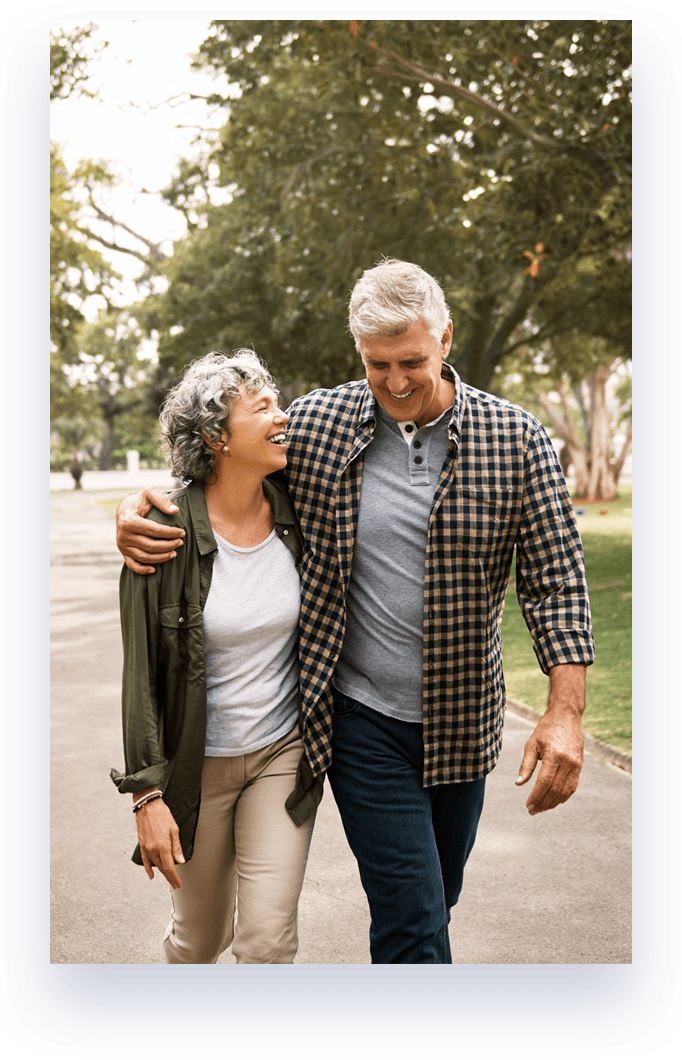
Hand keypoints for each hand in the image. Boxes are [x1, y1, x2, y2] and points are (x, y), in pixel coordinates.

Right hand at [116, 488, 184, 573]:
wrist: (125, 509)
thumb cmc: (140, 501)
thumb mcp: (149, 493)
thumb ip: (162, 500)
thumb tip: (175, 511)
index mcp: (129, 521)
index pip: (154, 531)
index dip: (170, 533)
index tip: (183, 533)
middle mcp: (124, 535)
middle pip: (150, 546)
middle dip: (168, 546)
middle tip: (181, 543)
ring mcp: (123, 545)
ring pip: (144, 557)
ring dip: (161, 558)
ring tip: (174, 553)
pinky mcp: (123, 552)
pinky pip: (132, 565)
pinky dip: (142, 570)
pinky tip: (154, 570)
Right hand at [135, 796, 184, 888]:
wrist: (147, 805)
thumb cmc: (163, 814)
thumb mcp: (174, 829)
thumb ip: (177, 847)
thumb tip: (180, 861)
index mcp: (163, 846)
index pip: (169, 867)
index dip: (174, 878)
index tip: (178, 885)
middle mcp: (153, 849)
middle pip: (162, 868)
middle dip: (169, 877)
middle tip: (175, 885)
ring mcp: (146, 848)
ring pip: (155, 865)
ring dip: (162, 873)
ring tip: (168, 878)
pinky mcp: (141, 845)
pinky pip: (145, 860)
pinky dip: (148, 869)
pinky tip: (151, 876)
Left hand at [515, 664, 585, 814]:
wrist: (566, 717)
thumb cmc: (546, 729)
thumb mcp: (532, 744)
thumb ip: (526, 765)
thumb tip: (518, 784)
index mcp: (554, 755)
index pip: (544, 782)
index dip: (536, 796)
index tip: (528, 805)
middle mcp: (568, 762)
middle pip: (555, 790)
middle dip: (543, 803)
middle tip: (532, 811)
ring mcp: (576, 765)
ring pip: (565, 791)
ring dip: (553, 803)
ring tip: (541, 809)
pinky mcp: (580, 766)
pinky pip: (572, 786)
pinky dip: (563, 796)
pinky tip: (554, 801)